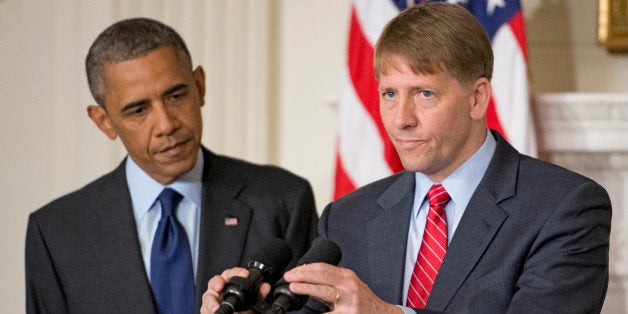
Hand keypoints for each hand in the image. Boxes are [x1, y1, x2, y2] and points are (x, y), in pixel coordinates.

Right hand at [200, 267, 271, 313]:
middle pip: (214, 282)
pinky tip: (212, 312)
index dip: (237, 272)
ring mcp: (210, 298)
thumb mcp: (250, 301)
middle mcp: (217, 288)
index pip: (231, 273)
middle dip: (217, 283)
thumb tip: (266, 287)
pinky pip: (204, 309)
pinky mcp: (205, 309)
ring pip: (207, 297)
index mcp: (228, 282)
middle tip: (220, 286)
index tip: (245, 274)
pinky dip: (207, 311)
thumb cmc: (239, 306)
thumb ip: (258, 294)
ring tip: (215, 308)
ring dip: (210, 302)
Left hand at [282, 263, 402, 312]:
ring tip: (294, 286)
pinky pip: (329, 313)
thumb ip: (331, 284)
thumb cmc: (365, 302)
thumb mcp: (349, 287)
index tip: (294, 271)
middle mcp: (348, 286)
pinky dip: (318, 311)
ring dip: (307, 288)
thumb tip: (308, 284)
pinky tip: (308, 311)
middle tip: (289, 276)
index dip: (306, 268)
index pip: (323, 267)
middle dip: (303, 275)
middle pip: (322, 275)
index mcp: (347, 276)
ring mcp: (348, 301)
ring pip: (324, 291)